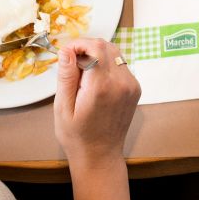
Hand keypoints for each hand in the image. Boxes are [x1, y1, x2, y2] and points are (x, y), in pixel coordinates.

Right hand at [53, 37, 140, 164]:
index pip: (95, 47)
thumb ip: (66, 75)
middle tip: (71, 63)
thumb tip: (66, 50)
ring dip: (97, 55)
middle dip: (87, 48)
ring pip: (115, 53)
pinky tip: (94, 82)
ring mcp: (132, 85)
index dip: (78, 44)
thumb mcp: (63, 107)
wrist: (100, 156)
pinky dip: (106, 65)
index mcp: (102, 86)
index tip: (65, 52)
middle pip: (107, 46)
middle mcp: (122, 82)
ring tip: (81, 75)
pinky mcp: (135, 88)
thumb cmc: (77, 136)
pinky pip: (120, 65)